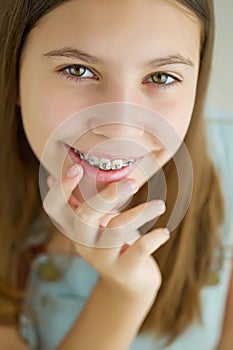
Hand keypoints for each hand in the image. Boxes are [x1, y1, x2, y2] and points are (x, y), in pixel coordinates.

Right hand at [44, 164, 169, 303]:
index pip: (54, 207)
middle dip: (107, 197)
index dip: (61, 188)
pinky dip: (153, 238)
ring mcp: (102, 258)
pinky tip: (164, 232)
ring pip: (116, 231)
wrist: (128, 282)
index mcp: (74, 226)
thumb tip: (61, 172)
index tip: (77, 167)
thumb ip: (88, 198)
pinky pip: (138, 251)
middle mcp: (83, 242)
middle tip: (132, 183)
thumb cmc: (113, 242)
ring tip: (160, 205)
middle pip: (84, 216)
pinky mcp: (123, 270)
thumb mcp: (98, 220)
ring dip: (140, 213)